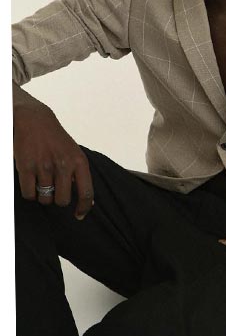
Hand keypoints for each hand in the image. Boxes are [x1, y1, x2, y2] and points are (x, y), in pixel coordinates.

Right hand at [13, 98, 93, 217]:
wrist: (34, 120)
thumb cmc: (56, 140)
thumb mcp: (74, 154)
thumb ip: (80, 176)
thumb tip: (88, 202)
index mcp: (79, 162)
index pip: (86, 192)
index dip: (84, 207)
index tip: (79, 215)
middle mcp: (63, 165)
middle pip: (62, 200)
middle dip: (58, 200)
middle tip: (54, 190)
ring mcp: (44, 167)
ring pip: (45, 199)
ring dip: (43, 196)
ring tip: (42, 183)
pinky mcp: (26, 167)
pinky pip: (29, 194)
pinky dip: (30, 194)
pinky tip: (31, 184)